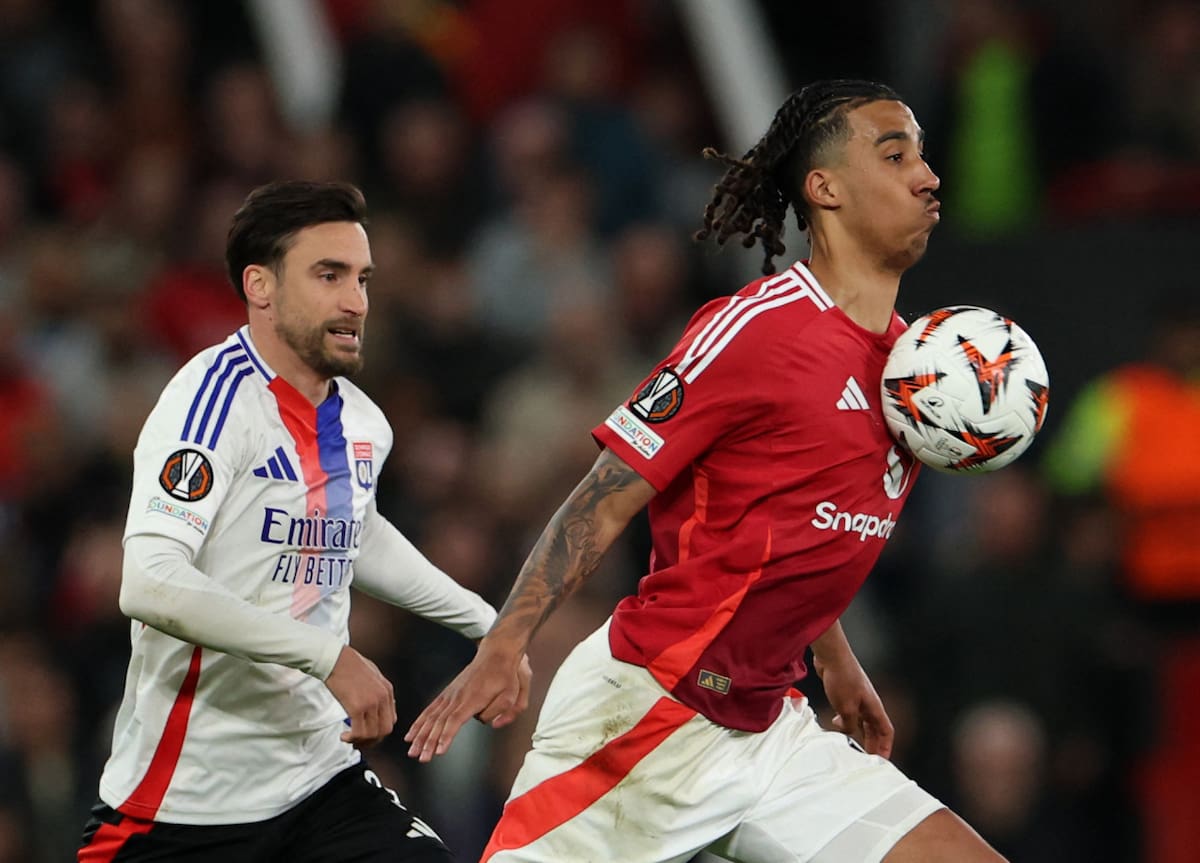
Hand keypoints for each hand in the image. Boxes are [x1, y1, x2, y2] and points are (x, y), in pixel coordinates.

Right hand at [324, 646, 396, 747]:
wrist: (336, 659)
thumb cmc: (350, 665)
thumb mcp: (373, 674)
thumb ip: (378, 689)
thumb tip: (378, 704)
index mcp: (387, 690)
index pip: (391, 719)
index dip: (380, 731)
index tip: (369, 734)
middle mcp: (383, 698)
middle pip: (385, 730)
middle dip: (373, 741)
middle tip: (360, 742)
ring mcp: (371, 703)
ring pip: (372, 734)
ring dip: (361, 741)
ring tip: (349, 739)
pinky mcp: (357, 708)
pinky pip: (359, 732)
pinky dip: (352, 739)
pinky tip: (343, 736)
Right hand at [404, 642, 531, 762]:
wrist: (496, 653)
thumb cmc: (505, 675)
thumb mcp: (514, 693)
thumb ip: (505, 711)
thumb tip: (492, 725)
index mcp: (473, 698)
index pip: (455, 720)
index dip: (446, 736)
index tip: (438, 751)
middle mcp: (458, 697)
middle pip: (439, 722)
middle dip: (428, 741)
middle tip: (421, 758)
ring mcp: (451, 694)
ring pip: (431, 716)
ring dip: (420, 734)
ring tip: (412, 750)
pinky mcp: (448, 692)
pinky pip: (430, 708)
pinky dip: (420, 721)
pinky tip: (412, 732)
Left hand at [813, 652, 893, 758]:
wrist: (832, 656)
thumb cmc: (842, 678)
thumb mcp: (846, 708)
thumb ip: (848, 724)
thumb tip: (846, 731)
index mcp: (874, 708)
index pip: (886, 731)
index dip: (886, 747)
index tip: (883, 760)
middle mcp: (868, 703)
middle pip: (874, 729)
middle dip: (871, 744)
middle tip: (866, 758)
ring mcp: (857, 698)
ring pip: (861, 720)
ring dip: (857, 732)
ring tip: (850, 744)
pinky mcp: (845, 693)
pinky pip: (849, 712)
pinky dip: (844, 720)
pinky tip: (835, 722)